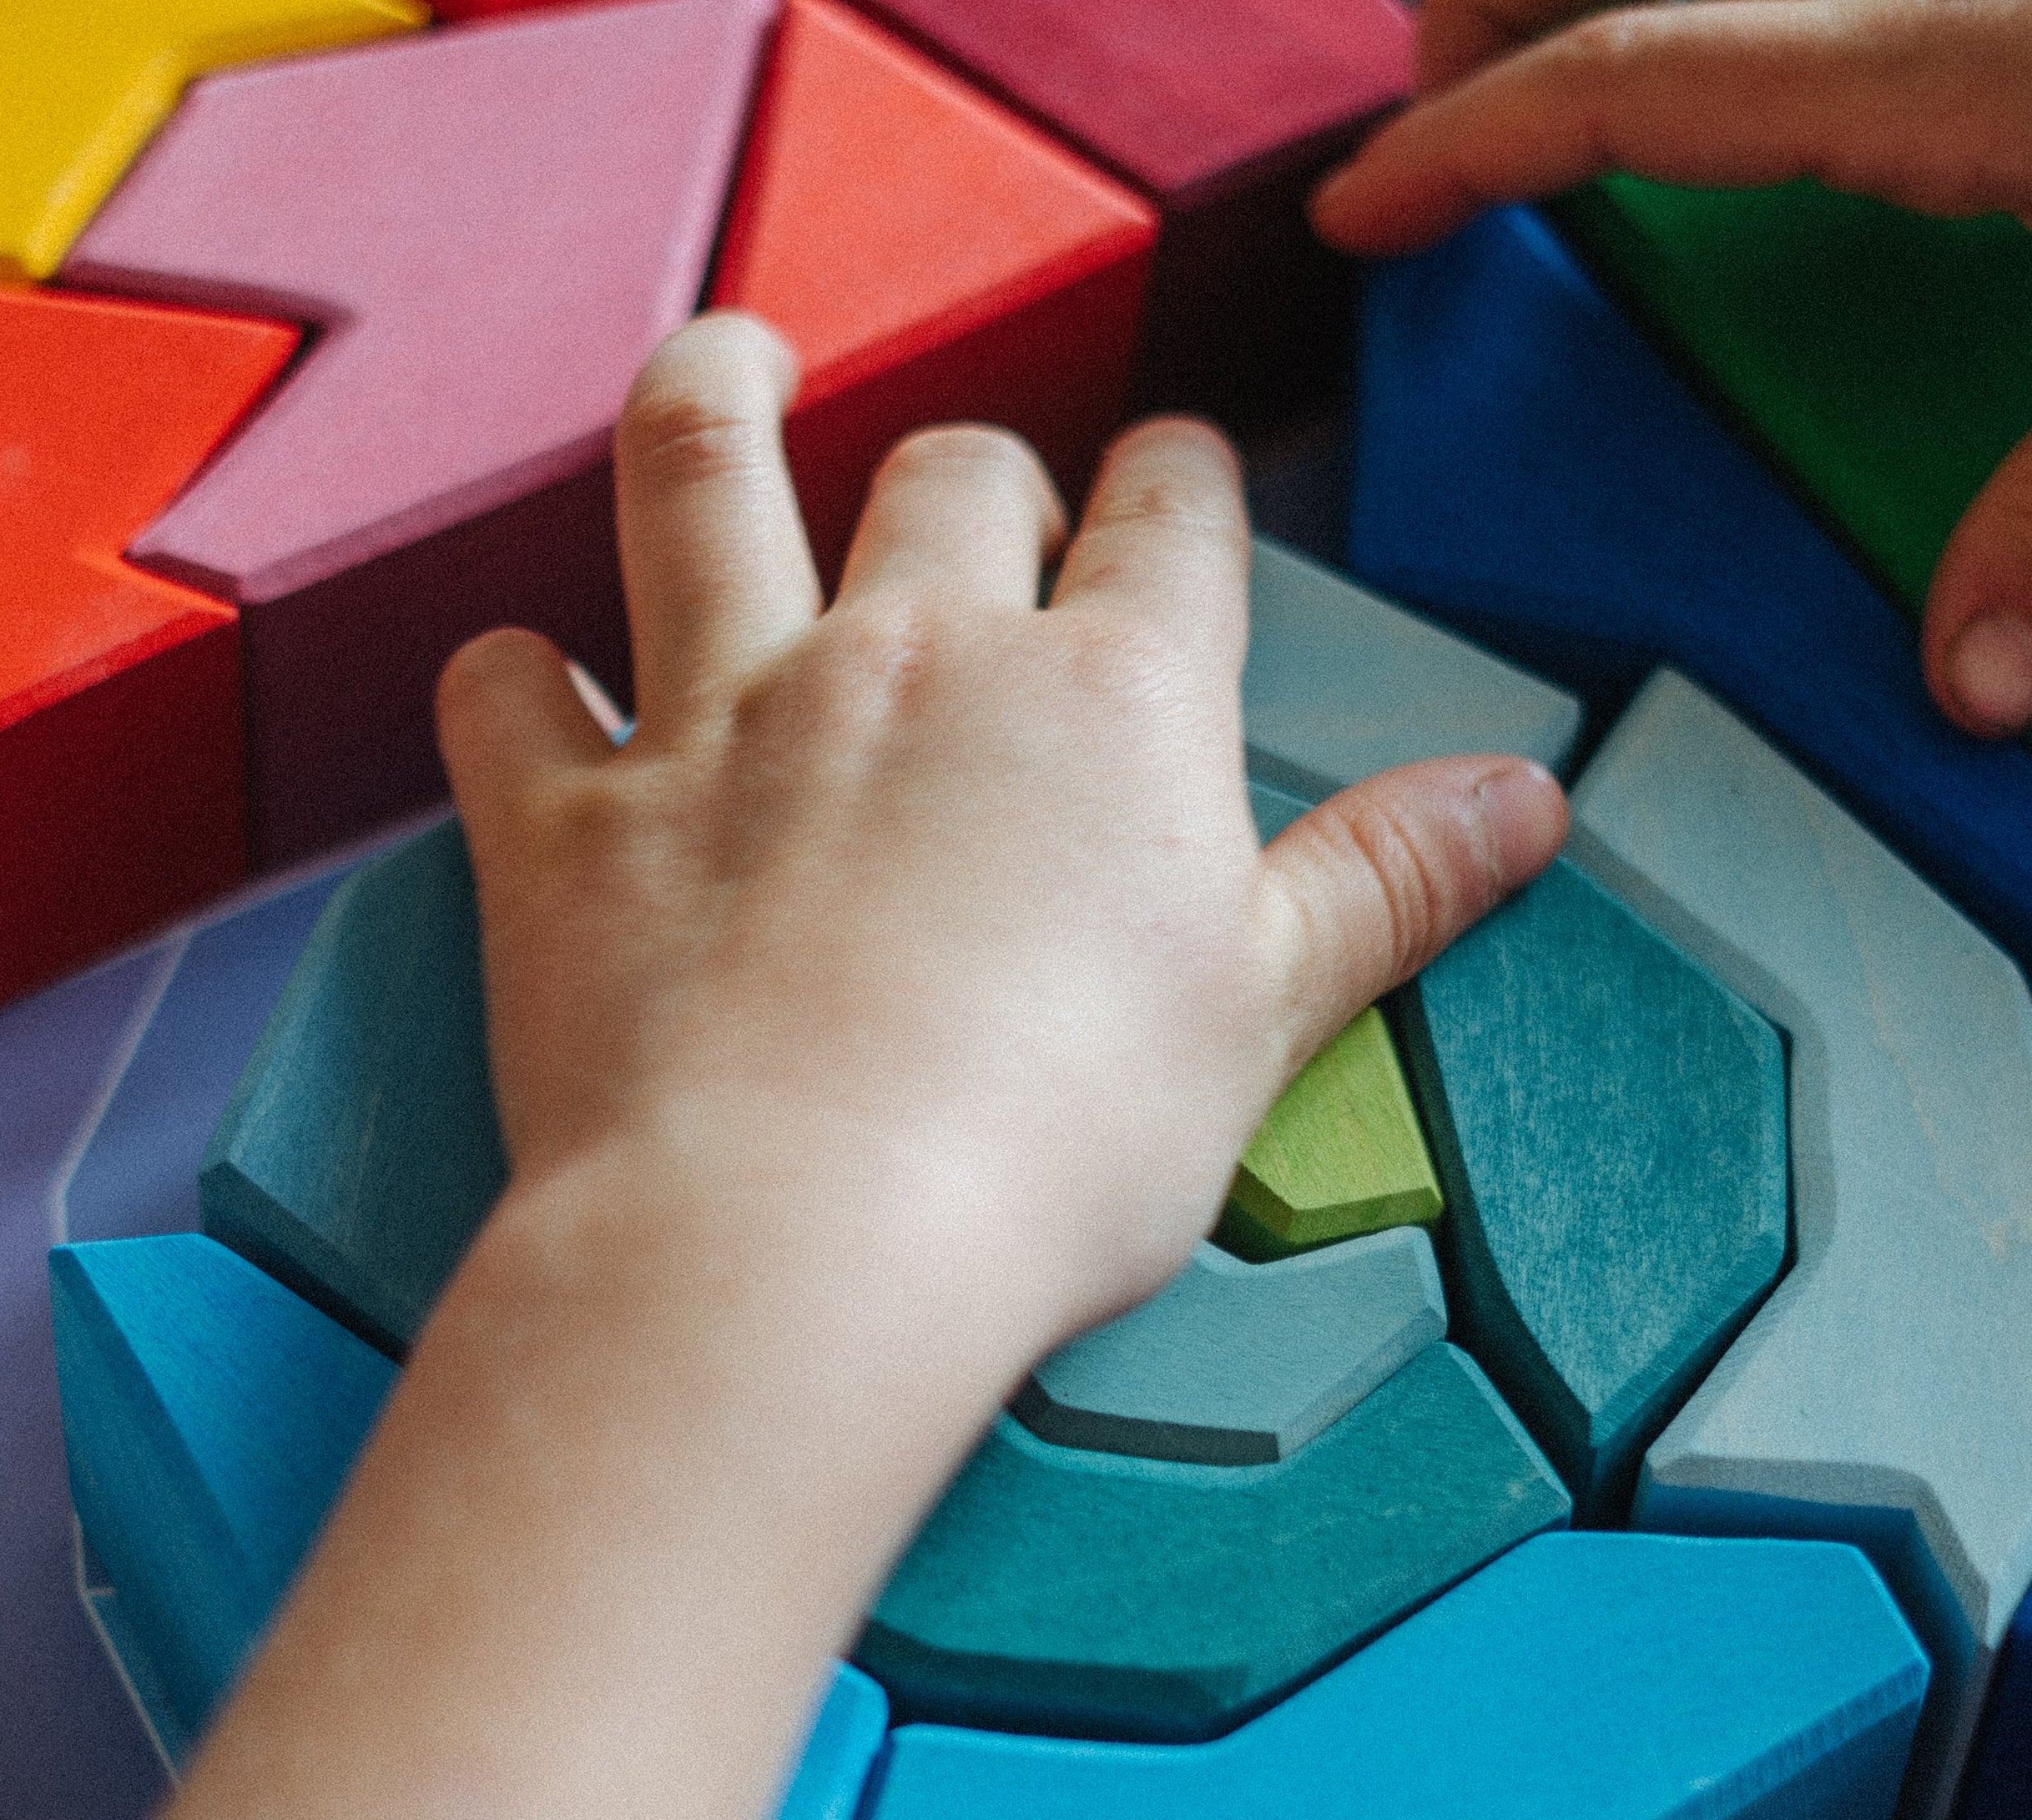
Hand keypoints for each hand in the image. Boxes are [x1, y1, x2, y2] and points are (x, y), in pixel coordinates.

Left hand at [143, 318, 1568, 1819]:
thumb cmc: (1053, 1151)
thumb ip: (1385, 883)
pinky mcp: (569, 819)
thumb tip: (1524, 797)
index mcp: (1108, 700)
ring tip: (729, 366)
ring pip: (702, 481)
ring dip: (714, 403)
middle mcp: (913, 659)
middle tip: (984, 495)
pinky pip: (507, 697)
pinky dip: (507, 682)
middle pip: (952, 477)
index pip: (1170, 519)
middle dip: (980, 468)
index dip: (1180, 483)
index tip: (1177, 477)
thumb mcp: (1268, 1014)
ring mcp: (725, 719)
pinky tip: (518, 685)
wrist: (800, 1240)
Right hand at [1319, 0, 2031, 735]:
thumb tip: (1970, 681)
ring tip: (1546, 118)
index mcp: (1936, 61)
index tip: (1365, 207)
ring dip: (1613, 24)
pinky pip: (1812, 12)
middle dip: (1498, 35)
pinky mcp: (2015, 4)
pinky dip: (1733, 49)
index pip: (1633, 77)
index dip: (1472, 140)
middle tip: (1436, 147)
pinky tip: (1753, 126)